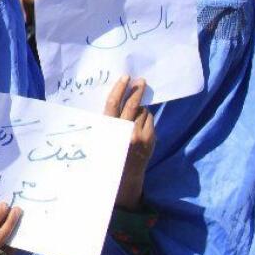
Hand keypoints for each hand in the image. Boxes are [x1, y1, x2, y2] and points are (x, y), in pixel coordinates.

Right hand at [104, 75, 154, 209]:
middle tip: (141, 80)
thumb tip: (122, 100)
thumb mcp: (103, 137)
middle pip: (133, 104)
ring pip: (143, 112)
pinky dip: (146, 119)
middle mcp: (126, 131)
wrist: (125, 176)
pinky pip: (150, 120)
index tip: (125, 78)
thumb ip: (110, 120)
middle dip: (137, 90)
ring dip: (140, 110)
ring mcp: (140, 135)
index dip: (119, 89)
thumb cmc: (110, 154)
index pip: (113, 104)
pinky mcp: (151, 139)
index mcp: (109, 129)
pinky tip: (140, 127)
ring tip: (135, 118)